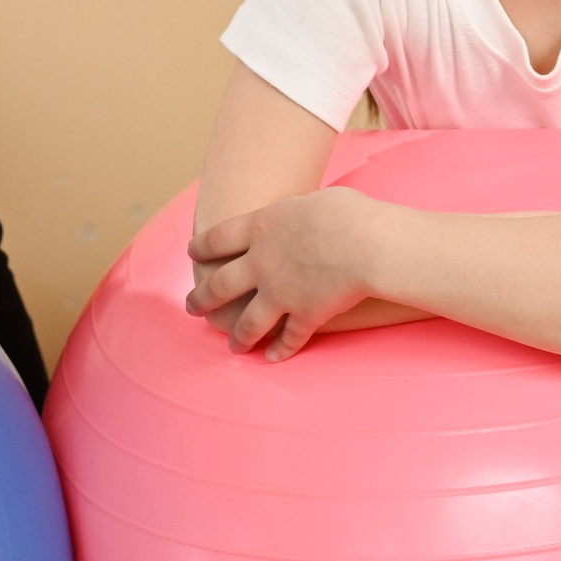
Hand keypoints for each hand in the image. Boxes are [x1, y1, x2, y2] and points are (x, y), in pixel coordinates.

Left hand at [185, 186, 378, 362]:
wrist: (369, 245)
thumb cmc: (349, 213)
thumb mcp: (313, 201)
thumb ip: (297, 213)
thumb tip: (302, 214)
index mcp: (261, 228)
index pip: (218, 238)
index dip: (202, 247)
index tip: (191, 252)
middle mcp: (261, 264)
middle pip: (220, 285)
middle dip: (202, 299)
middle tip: (192, 308)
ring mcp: (280, 294)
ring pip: (248, 322)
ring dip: (238, 336)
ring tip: (231, 346)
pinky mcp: (304, 316)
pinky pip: (288, 339)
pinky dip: (281, 351)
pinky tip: (272, 359)